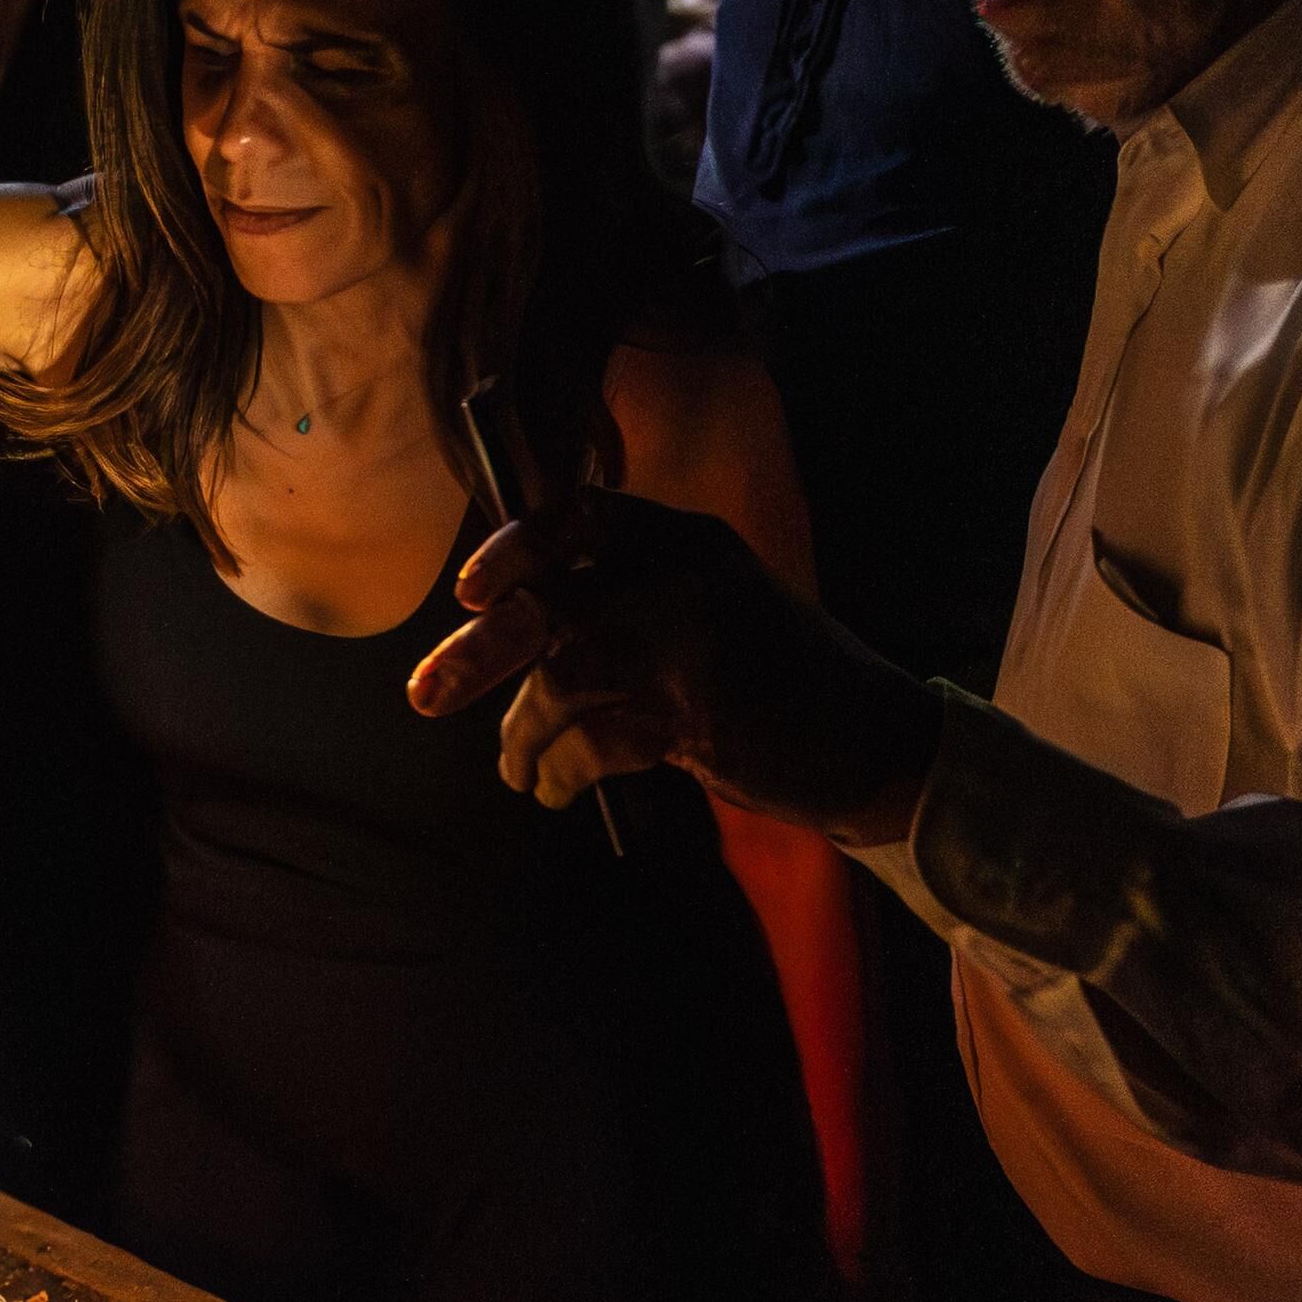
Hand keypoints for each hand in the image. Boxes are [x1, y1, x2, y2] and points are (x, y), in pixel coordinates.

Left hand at [403, 488, 943, 841]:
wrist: (877, 741)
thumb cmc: (779, 680)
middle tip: (423, 696)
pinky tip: (554, 788)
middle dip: (473, 655)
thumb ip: (624, 603)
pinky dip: (561, 770)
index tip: (469, 593)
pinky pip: (592, 741)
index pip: (578, 513)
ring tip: (516, 769)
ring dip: (520, 735)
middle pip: (546, 604)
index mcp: (683, 539)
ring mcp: (689, 644)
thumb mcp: (709, 609)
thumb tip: (504, 630)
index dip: (513, 547)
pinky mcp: (696, 715)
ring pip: (558, 681)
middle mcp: (681, 578)